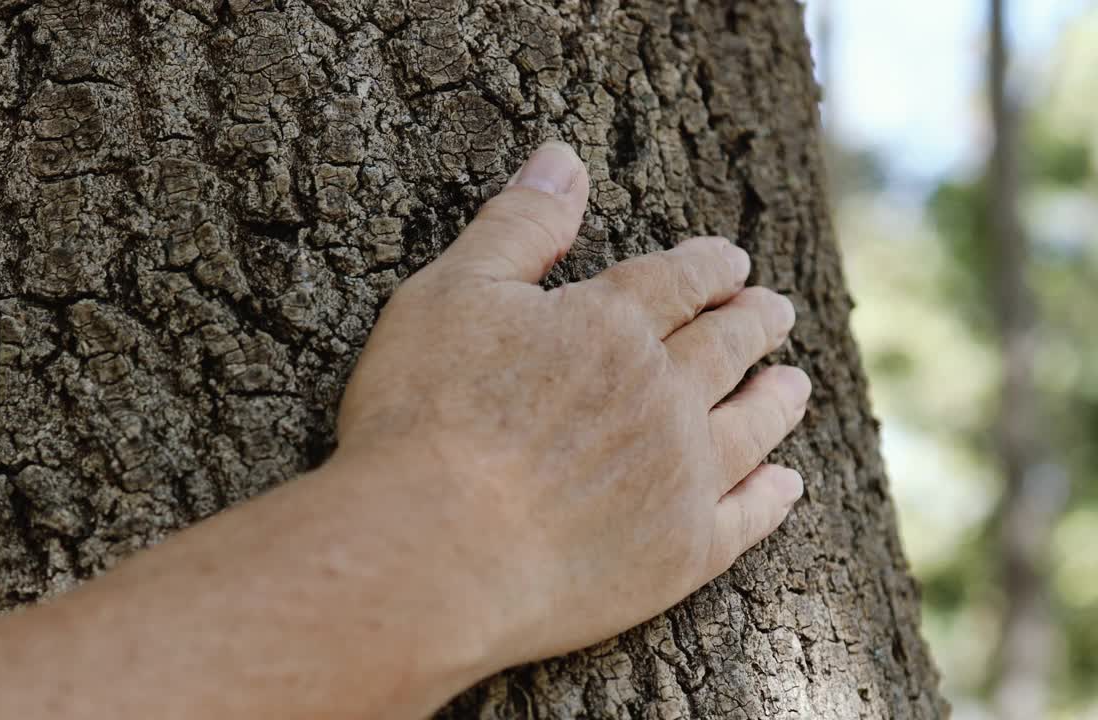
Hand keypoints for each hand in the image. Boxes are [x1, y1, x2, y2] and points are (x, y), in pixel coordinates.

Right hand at [334, 141, 810, 668]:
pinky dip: (772, 498)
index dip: (710, 267)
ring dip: (776, 398)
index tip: (732, 262)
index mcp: (611, 323)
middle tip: (775, 311)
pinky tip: (786, 486)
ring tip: (796, 384)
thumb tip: (563, 158)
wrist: (434, 548)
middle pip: (726, 346)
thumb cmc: (425, 415)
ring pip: (751, 424)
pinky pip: (747, 517)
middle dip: (754, 322)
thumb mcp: (453, 294)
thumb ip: (518, 227)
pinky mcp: (681, 553)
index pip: (679, 280)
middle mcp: (665, 392)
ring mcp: (681, 475)